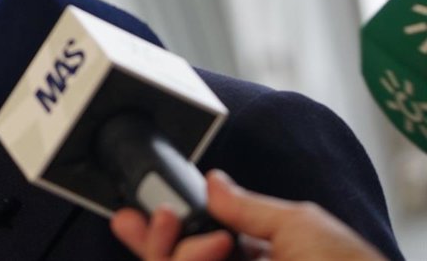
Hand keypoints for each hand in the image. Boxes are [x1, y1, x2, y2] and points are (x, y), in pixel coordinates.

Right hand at [109, 169, 385, 260]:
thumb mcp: (300, 223)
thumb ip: (248, 205)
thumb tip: (212, 181)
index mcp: (255, 258)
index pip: (192, 243)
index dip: (158, 229)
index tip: (134, 213)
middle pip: (168, 258)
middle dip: (155, 236)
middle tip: (161, 216)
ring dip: (176, 251)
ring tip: (215, 243)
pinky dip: (185, 260)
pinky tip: (214, 251)